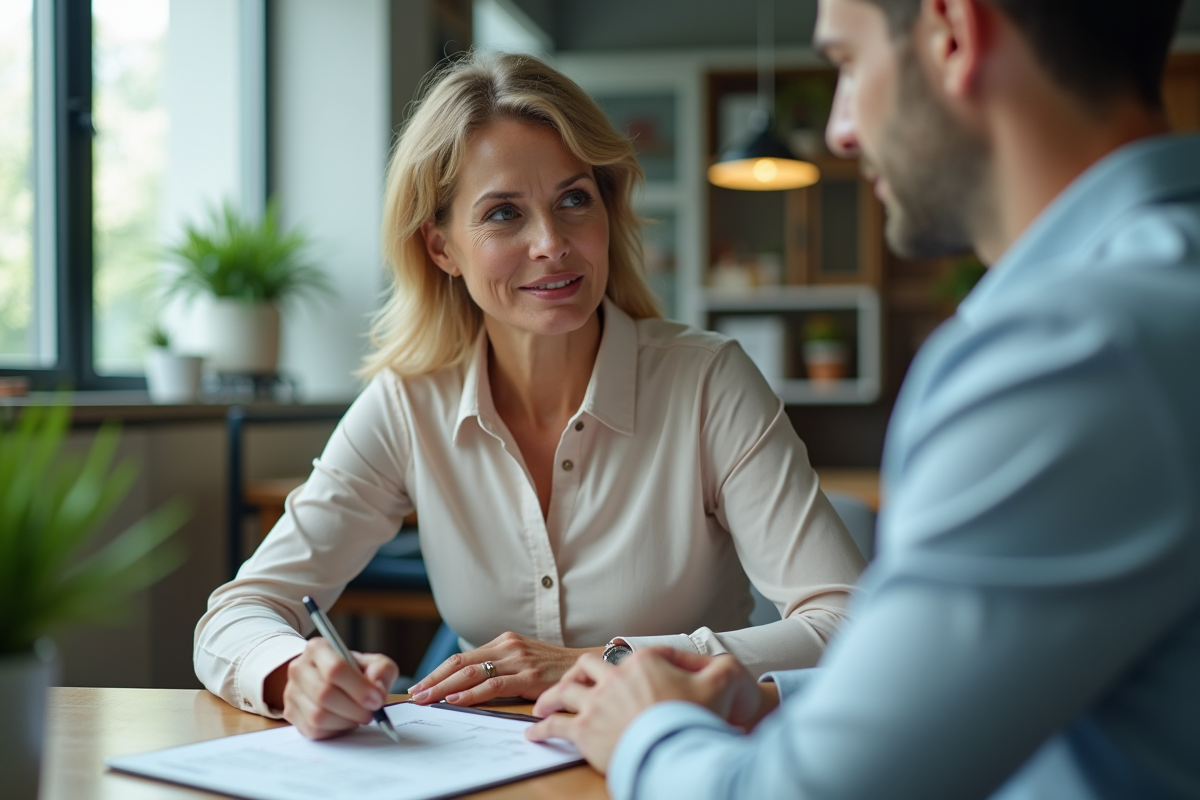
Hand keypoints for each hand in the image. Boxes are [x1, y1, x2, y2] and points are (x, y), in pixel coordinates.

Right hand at [272, 637, 398, 739]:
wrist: (332, 681)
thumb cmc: (354, 671)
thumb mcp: (373, 663)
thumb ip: (381, 671)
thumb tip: (376, 689)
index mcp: (318, 648)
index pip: (335, 669)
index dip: (359, 688)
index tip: (377, 699)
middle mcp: (299, 668)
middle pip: (324, 694)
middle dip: (353, 709)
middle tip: (370, 713)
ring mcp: (291, 692)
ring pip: (317, 716)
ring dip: (345, 721)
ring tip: (357, 716)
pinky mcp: (291, 714)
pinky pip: (313, 730)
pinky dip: (334, 731)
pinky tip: (344, 721)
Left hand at [407, 631, 601, 706]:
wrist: (585, 666)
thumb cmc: (553, 668)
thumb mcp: (523, 661)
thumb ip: (499, 667)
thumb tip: (468, 686)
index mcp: (503, 642)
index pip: (462, 657)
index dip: (438, 672)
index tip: (420, 685)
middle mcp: (507, 647)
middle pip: (461, 663)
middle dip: (434, 680)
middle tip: (415, 694)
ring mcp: (517, 660)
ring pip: (472, 673)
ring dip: (444, 688)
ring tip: (426, 699)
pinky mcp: (527, 676)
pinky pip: (493, 685)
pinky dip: (471, 694)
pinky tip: (455, 700)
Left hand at [524, 648, 778, 772]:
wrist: (677, 750)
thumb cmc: (697, 719)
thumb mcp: (722, 682)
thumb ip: (720, 668)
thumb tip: (722, 665)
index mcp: (643, 662)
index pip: (628, 654)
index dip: (625, 662)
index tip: (621, 671)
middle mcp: (615, 677)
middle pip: (587, 666)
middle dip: (577, 672)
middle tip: (571, 682)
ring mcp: (597, 703)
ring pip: (565, 690)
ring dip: (552, 696)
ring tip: (543, 704)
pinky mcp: (585, 730)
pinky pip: (555, 726)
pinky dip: (542, 728)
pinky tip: (534, 733)